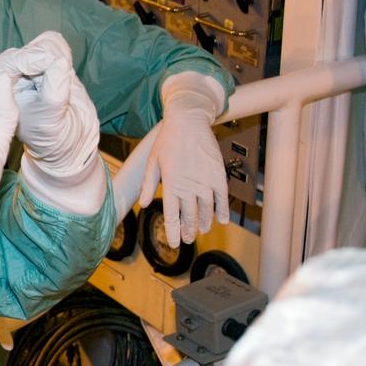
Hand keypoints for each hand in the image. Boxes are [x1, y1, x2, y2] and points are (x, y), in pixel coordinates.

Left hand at [0, 31, 99, 181]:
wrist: (70, 139)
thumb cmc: (52, 135)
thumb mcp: (50, 119)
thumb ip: (53, 92)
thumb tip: (59, 62)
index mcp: (1, 90)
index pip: (11, 62)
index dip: (33, 59)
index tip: (57, 65)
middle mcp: (11, 75)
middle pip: (28, 49)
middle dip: (48, 58)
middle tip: (63, 77)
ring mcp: (29, 66)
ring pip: (43, 44)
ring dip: (58, 55)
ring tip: (64, 80)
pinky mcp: (47, 60)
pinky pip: (55, 44)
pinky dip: (64, 52)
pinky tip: (66, 72)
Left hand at [138, 72, 229, 246]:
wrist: (188, 121)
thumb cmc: (168, 140)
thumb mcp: (152, 161)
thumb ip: (148, 184)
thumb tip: (143, 204)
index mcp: (171, 185)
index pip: (173, 216)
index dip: (174, 232)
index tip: (175, 244)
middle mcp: (189, 187)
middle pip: (190, 216)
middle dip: (188, 231)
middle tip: (187, 240)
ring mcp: (205, 182)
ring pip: (206, 210)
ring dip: (204, 223)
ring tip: (201, 231)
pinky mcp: (218, 175)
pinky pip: (222, 198)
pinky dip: (222, 210)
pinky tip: (222, 220)